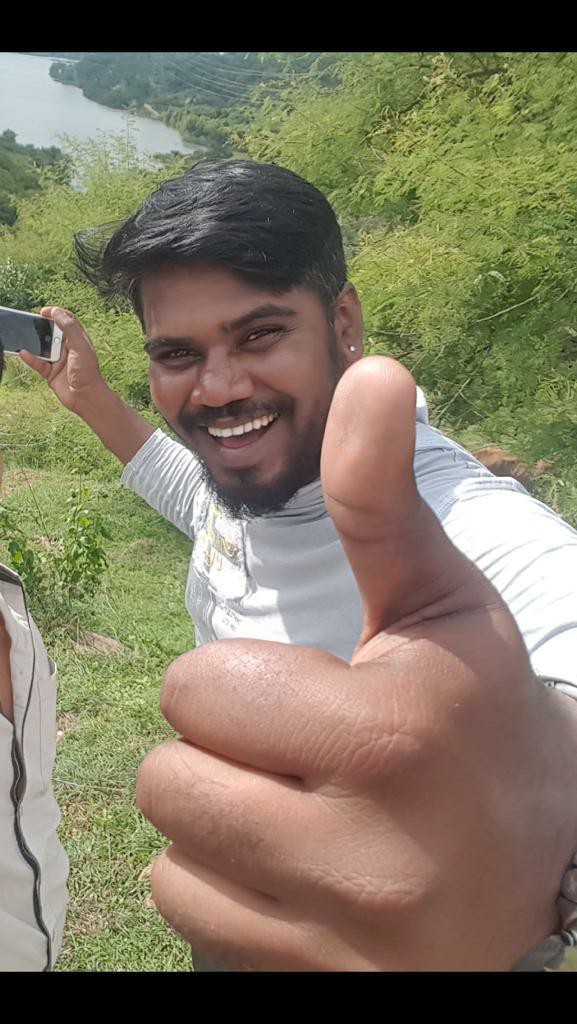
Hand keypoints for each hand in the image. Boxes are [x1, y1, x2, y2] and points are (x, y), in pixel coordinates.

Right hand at [20, 306, 107, 414]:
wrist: (86, 398)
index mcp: (78, 340)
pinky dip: (30, 358)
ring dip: (34, 343)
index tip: (44, 312)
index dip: (56, 314)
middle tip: (31, 323)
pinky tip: (24, 353)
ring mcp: (58, 360)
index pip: (67, 321)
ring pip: (42, 347)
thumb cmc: (88, 373)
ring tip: (25, 336)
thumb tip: (57, 312)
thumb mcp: (80, 347)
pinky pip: (37, 363)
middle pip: (52, 333)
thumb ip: (69, 328)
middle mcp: (68, 349)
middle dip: (41, 327)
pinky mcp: (51, 372)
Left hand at [136, 357, 576, 970]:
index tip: (305, 690)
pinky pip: (193, 923)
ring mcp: (341, 938)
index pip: (196, 688)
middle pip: (167, 776)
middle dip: (218, 748)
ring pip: (171, 854)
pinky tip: (298, 872)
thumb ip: (382, 496)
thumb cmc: (476, 710)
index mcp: (389, 733)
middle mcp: (365, 851)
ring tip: (300, 808)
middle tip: (299, 750)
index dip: (235, 680)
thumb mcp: (437, 598)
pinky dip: (225, 890)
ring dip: (216, 818)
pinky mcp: (320, 984)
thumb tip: (371, 368)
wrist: (544, 854)